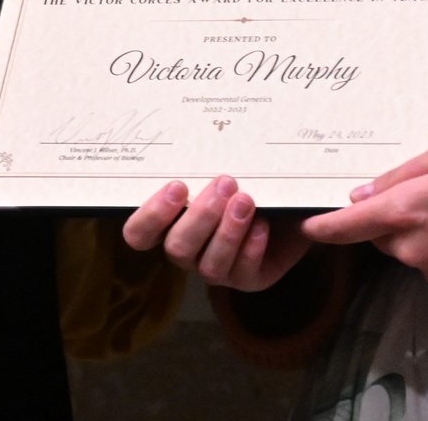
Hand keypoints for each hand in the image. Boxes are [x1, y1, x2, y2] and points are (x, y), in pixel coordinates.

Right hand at [122, 176, 312, 290]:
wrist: (288, 208)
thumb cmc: (247, 183)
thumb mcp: (232, 170)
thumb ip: (219, 164)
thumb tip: (208, 148)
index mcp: (172, 223)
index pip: (139, 233)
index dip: (150, 216)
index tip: (177, 186)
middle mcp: (189, 251)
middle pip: (177, 248)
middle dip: (201, 216)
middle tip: (226, 182)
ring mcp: (217, 269)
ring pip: (209, 267)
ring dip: (228, 232)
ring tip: (246, 201)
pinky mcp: (247, 279)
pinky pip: (242, 272)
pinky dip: (252, 247)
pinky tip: (263, 225)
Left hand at [299, 138, 427, 292]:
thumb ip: (400, 176)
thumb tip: (362, 196)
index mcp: (408, 210)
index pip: (349, 226)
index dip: (325, 227)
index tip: (308, 226)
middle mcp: (416, 248)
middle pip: (383, 237)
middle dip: (393, 218)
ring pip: (411, 251)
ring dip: (421, 233)